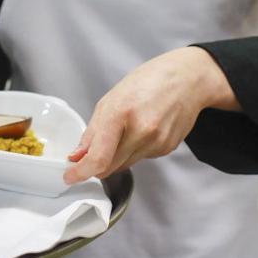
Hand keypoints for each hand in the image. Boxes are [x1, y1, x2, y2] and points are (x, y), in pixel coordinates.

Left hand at [63, 47, 237, 183]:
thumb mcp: (111, 99)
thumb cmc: (148, 82)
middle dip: (96, 164)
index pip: (98, 157)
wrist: (187, 79)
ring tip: (123, 131)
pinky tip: (141, 130)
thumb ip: (92, 132)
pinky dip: (133, 150)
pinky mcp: (167, 149)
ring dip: (115, 157)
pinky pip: (140, 158)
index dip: (81, 172)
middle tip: (89, 154)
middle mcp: (141, 131)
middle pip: (109, 167)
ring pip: (124, 165)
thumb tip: (77, 156)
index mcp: (120, 113)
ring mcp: (157, 142)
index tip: (70, 177)